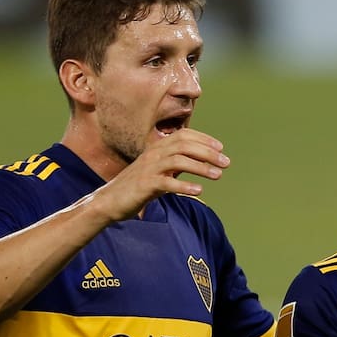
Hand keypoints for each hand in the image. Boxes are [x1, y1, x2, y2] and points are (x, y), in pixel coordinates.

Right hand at [96, 128, 230, 220]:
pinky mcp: (145, 186)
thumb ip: (176, 165)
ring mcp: (148, 169)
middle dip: (208, 152)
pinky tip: (199, 191)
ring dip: (201, 167)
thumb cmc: (137, 186)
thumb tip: (201, 162)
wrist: (110, 201)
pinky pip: (167, 183)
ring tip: (218, 175)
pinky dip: (184, 185)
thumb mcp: (158, 171)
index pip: (183, 135)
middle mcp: (153, 155)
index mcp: (156, 148)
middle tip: (226, 162)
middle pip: (184, 145)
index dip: (203, 139)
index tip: (220, 147)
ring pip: (178, 161)